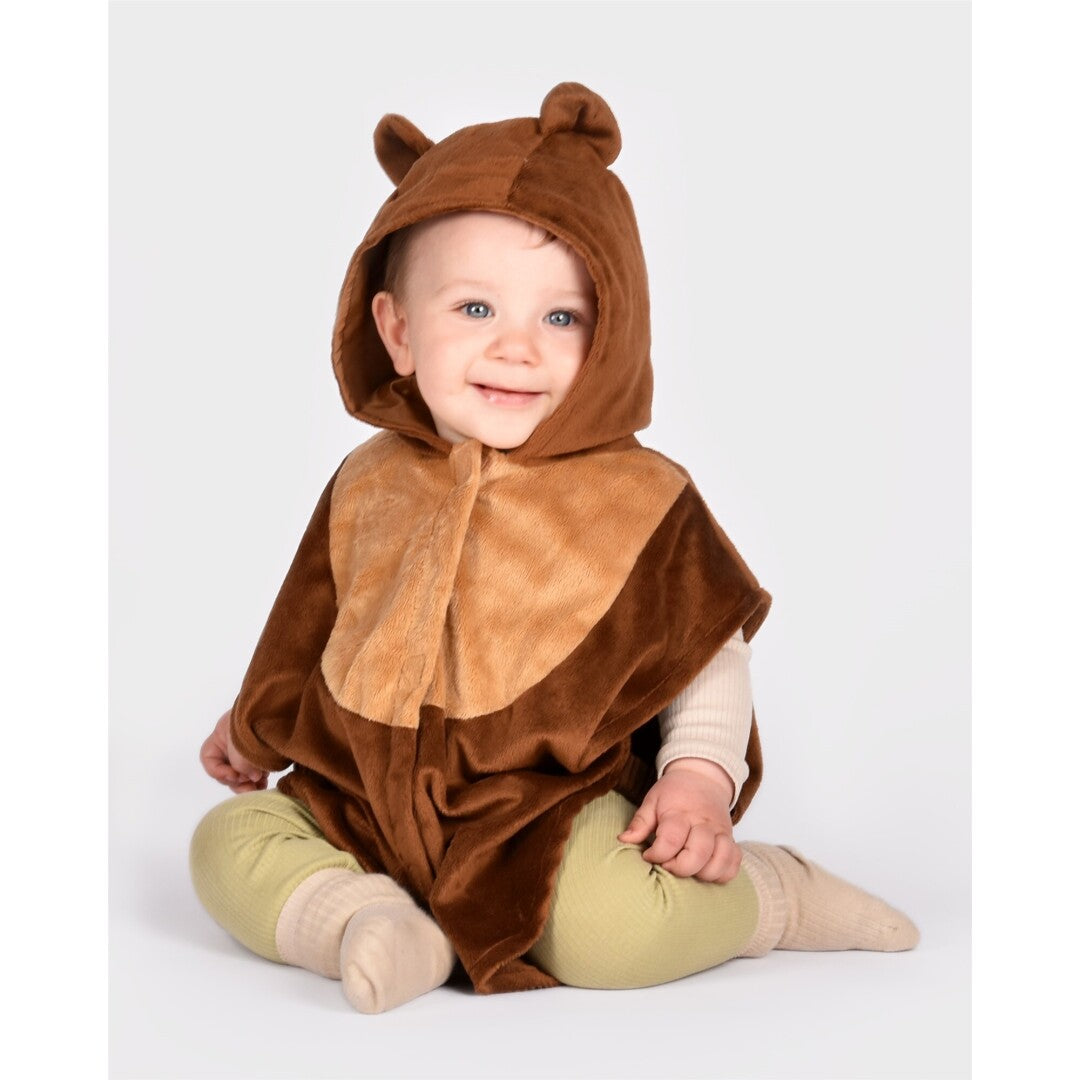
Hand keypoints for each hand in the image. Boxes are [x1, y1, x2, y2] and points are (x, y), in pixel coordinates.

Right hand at [199, 708, 268, 792]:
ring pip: (241, 773)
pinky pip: (256, 770)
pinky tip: (264, 784)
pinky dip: (258, 780)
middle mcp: (233, 742)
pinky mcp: (263, 753)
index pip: (208, 758)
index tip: (235, 776)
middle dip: (236, 782)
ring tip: (259, 787)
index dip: (218, 772)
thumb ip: (241, 765)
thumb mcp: (241, 744)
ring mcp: (248, 748)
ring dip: (248, 783)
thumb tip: (255, 778)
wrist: (286, 708)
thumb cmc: (259, 720)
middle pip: (226, 769)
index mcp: (222, 734)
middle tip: (249, 788)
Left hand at [617, 758, 740, 882]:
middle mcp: (703, 823)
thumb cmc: (674, 792)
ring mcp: (720, 831)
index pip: (671, 840)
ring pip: (719, 861)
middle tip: (667, 864)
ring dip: (702, 873)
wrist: (702, 777)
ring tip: (687, 868)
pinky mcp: (731, 839)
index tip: (648, 855)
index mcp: (680, 812)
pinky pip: (734, 862)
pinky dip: (723, 873)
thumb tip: (623, 840)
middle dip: (680, 868)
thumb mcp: (652, 800)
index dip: (657, 855)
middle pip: (698, 854)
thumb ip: (640, 822)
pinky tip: (706, 870)